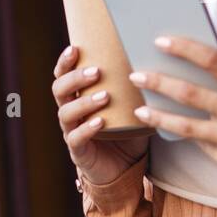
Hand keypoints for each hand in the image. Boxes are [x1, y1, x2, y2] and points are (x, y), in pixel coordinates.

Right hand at [52, 44, 149, 185]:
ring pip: (66, 112)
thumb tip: (157, 59)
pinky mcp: (79, 151)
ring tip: (105, 96)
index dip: (65, 62)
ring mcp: (71, 131)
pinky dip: (87, 128)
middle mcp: (70, 111)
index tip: (75, 48)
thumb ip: (135, 86)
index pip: (63, 74)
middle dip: (75, 78)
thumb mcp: (131, 105)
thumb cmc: (127, 131)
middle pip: (60, 90)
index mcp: (78, 96)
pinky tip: (100, 121)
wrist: (124, 168)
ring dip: (85, 102)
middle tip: (97, 72)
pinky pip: (76, 138)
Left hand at [128, 35, 216, 179]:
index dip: (183, 49)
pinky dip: (185, 133)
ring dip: (157, 116)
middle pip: (188, 94)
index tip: (160, 41)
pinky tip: (172, 126)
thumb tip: (197, 60)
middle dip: (157, 82)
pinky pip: (201, 144)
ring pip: (185, 126)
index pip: (211, 61)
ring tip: (139, 109)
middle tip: (137, 75)